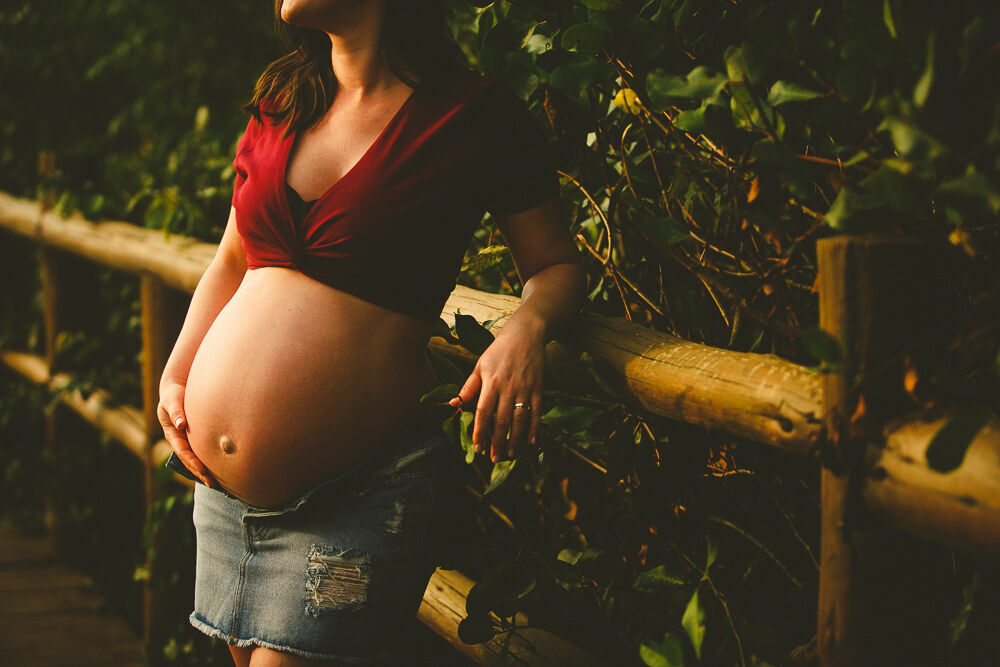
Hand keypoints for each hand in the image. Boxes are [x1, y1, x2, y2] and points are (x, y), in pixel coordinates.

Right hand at [157, 382, 214, 487]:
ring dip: (205, 471)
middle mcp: (180, 441)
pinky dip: (210, 461)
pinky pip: (203, 452)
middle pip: (190, 461)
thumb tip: (180, 425)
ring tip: (218, 483)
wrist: (177, 390)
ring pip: (196, 459)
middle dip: (200, 473)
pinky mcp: (196, 438)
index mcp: (173, 434)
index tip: (203, 470)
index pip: (183, 452)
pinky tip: (222, 469)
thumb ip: (176, 411)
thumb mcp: (172, 401)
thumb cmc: (174, 395)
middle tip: (213, 483)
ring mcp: (188, 441)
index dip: (192, 461)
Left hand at [448, 318, 544, 461]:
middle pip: (502, 420)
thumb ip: (469, 386)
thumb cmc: (499, 351)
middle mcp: (508, 387)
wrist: (525, 334)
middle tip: (494, 458)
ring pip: (520, 419)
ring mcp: (525, 388)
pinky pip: (537, 411)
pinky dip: (535, 427)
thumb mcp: (480, 365)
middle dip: (497, 441)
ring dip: (515, 439)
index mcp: (491, 382)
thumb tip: (454, 404)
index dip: (480, 431)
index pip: (483, 412)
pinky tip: (531, 442)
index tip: (477, 447)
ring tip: (510, 454)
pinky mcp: (538, 388)